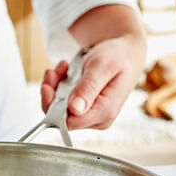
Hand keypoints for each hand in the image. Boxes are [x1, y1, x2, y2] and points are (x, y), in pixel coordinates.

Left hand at [41, 5, 145, 129]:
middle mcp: (99, 119)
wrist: (126, 53)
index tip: (49, 85)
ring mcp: (93, 115)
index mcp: (105, 111)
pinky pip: (65, 103)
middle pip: (62, 116)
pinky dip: (60, 86)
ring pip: (61, 109)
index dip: (54, 106)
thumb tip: (75, 108)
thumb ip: (88, 87)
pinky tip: (65, 72)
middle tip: (54, 71)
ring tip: (61, 68)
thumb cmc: (118, 57)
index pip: (69, 122)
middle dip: (53, 93)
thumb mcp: (102, 66)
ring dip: (55, 87)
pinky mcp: (87, 109)